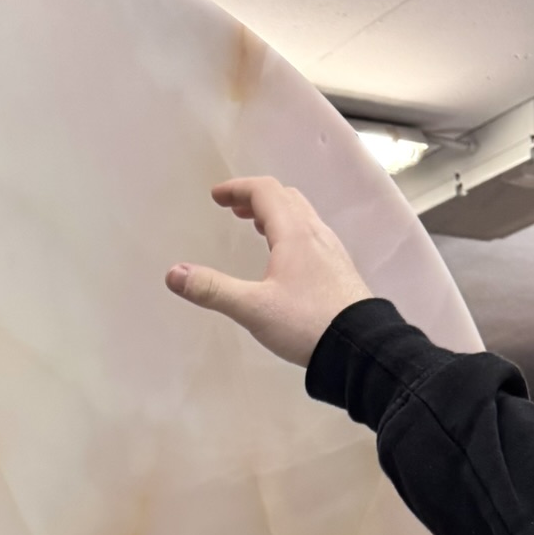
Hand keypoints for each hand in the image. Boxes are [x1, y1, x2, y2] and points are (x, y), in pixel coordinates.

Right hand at [165, 177, 372, 365]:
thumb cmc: (306, 323)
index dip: (238, 188)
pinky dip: (291, 232)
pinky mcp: (338, 269)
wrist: (359, 345)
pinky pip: (312, 235)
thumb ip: (212, 290)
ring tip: (257, 227)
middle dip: (257, 198)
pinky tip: (285, 258)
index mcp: (294, 233)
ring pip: (302, 216)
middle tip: (234, 209)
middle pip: (286, 198)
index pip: (265, 192)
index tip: (217, 196)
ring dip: (276, 213)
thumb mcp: (252, 308)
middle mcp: (315, 233)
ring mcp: (330, 250)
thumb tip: (174, 273)